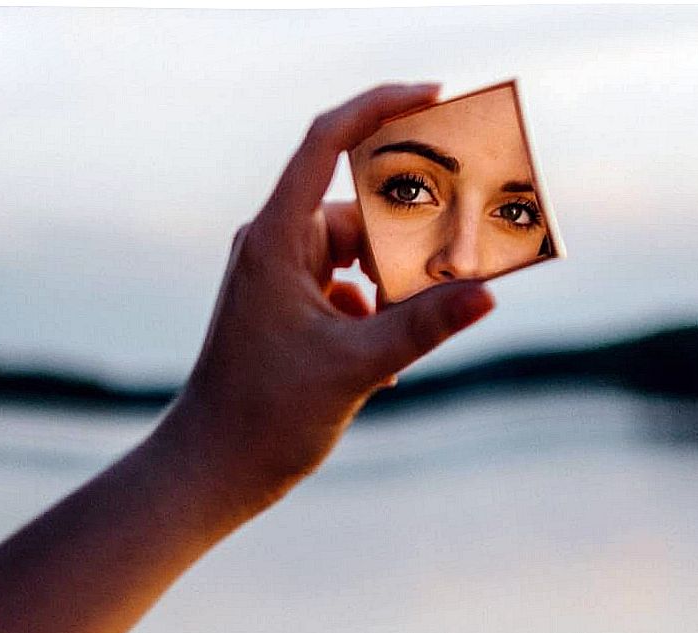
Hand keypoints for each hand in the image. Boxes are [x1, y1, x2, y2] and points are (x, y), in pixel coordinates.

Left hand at [160, 84, 495, 519]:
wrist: (211, 471)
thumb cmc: (263, 417)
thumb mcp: (355, 367)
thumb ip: (423, 327)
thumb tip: (487, 296)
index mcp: (277, 239)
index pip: (327, 141)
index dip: (379, 108)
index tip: (434, 96)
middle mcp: (277, 247)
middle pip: (360, 210)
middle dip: (410, 237)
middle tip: (459, 262)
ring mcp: (282, 279)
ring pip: (359, 256)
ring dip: (394, 290)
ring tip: (412, 335)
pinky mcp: (291, 310)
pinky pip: (350, 291)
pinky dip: (376, 317)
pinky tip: (385, 366)